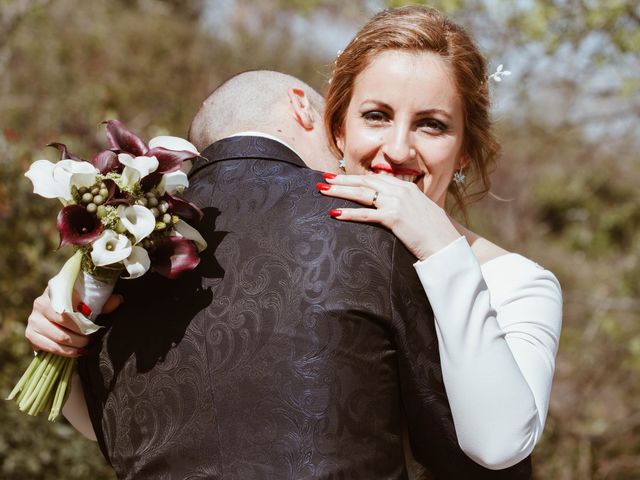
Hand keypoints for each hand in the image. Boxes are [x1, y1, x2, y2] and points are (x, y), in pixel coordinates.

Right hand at [26, 288, 123, 356]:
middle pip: (64, 320)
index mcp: (55, 289)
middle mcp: (40, 302)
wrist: (59, 321)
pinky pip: (51, 347)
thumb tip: (118, 300)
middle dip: (82, 331)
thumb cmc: (79, 308)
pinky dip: (67, 352)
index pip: (69, 299)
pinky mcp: (31, 334)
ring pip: (59, 336)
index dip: (82, 311)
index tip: (92, 316)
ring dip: (77, 343)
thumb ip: (104, 302)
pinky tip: (79, 352)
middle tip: (94, 336)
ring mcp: (34, 319)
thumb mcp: (92, 303)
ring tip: (88, 344)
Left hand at [317, 173, 460, 260]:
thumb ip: (406, 205)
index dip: (356, 177)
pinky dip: (348, 213)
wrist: (447, 244)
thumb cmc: (435, 232)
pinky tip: (334, 213)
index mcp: (407, 187)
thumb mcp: (421, 211)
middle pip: (365, 181)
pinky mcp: (394, 217)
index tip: (341, 177)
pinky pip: (366, 215)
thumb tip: (392, 209)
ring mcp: (397, 202)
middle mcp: (401, 190)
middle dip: (343, 179)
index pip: (376, 178)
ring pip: (362, 193)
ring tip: (323, 189)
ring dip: (339, 191)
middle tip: (324, 178)